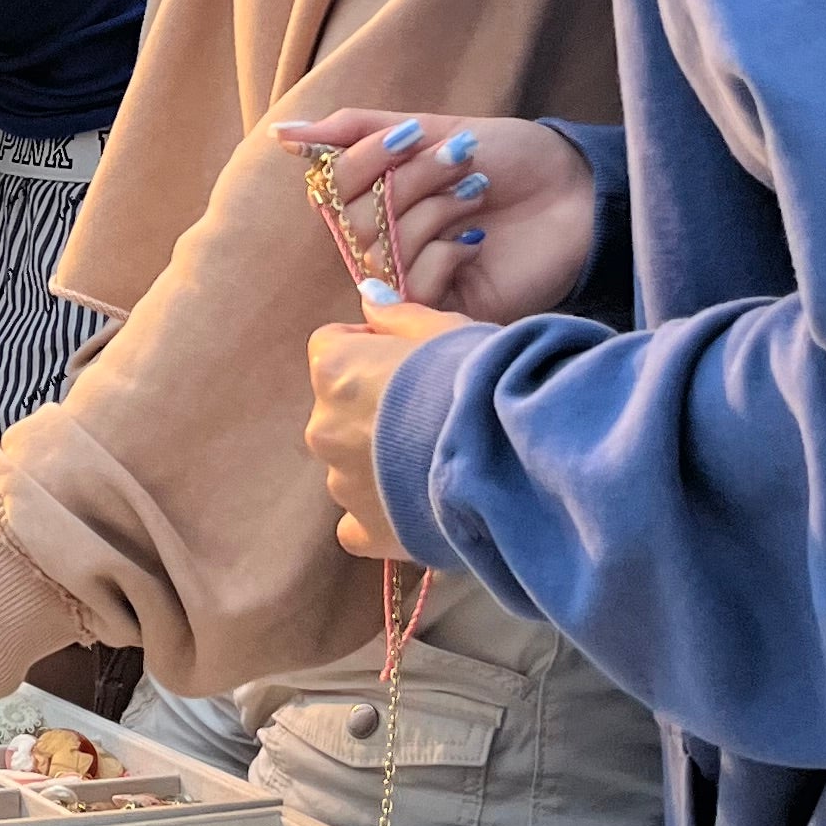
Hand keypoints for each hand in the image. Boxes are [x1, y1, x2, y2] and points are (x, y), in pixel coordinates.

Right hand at [276, 108, 596, 321]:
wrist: (577, 190)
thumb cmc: (510, 157)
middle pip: (357, 220)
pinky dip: (443, 255)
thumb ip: (354, 131)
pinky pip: (412, 289)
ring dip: (434, 211)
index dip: (364, 160)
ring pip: (383, 252)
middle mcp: (387, 243)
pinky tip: (477, 243)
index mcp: (377, 199)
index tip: (411, 134)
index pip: (331, 189)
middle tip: (462, 161)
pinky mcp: (444, 312)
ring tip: (478, 194)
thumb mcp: (429, 130)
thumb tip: (281, 135)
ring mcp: (414, 279)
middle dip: (412, 181)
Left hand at [306, 299, 472, 555]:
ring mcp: (340, 482)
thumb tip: (368, 296)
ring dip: (379, 461)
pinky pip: (359, 522)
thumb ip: (397, 315)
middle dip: (373, 410)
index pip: (330, 345)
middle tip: (429, 414)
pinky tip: (418, 508)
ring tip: (435, 461)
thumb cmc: (473, 379)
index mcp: (334, 369)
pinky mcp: (365, 528)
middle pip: (338, 408)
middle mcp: (323, 425)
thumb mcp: (444, 329)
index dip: (369, 349)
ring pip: (350, 464)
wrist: (503, 455)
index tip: (407, 361)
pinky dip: (381, 515)